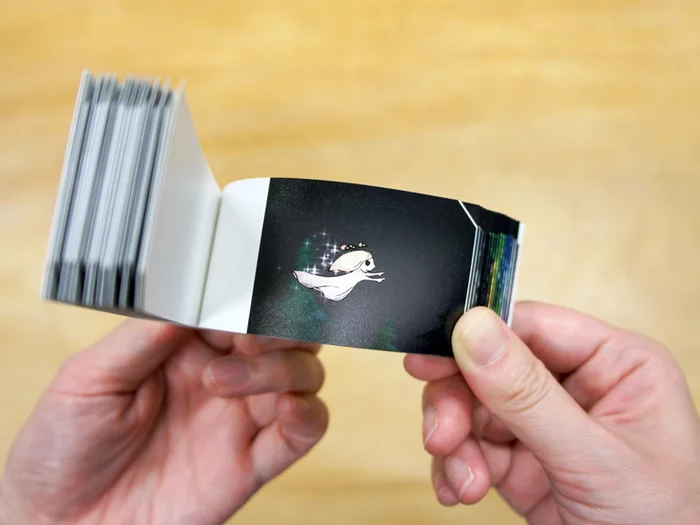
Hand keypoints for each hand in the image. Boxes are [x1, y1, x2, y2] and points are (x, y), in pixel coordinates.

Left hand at [0, 320, 327, 524]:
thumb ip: (142, 336)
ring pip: (304, 374)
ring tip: (224, 382)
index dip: (246, 299)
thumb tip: (190, 298)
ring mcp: (240, 419)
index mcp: (186, 348)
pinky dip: (309, 414)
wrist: (63, 524)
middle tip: (246, 337)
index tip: (239, 298)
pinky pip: (305, 432)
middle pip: (284, 336)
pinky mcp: (252, 463)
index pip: (237, 308)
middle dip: (277, 328)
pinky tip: (287, 408)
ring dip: (282, 368)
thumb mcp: (89, 377)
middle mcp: (223, 377)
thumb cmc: (65, 447)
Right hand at [404, 302, 699, 523]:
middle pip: (491, 366)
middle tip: (442, 434)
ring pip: (472, 408)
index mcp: (614, 364)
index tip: (433, 358)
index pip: (532, 326)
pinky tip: (459, 489)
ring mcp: (546, 424)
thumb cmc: (664, 524)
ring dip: (456, 443)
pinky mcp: (523, 461)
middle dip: (459, 402)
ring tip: (463, 478)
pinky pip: (471, 447)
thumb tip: (473, 331)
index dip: (477, 337)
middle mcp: (577, 387)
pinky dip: (456, 467)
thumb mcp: (592, 456)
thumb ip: (528, 394)